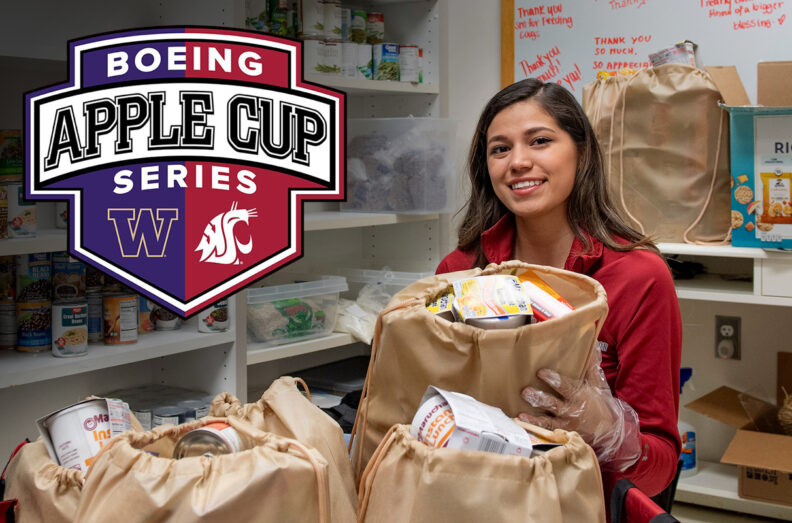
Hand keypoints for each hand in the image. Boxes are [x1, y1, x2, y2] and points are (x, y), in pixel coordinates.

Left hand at [519, 352, 641, 472]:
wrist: (608, 431)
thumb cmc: (599, 404)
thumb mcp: (597, 385)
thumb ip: (591, 367)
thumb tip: (592, 345)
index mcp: (579, 396)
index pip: (566, 387)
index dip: (554, 380)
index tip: (541, 372)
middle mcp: (571, 410)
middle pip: (553, 404)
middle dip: (540, 398)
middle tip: (526, 391)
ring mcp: (565, 422)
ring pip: (547, 419)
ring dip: (534, 416)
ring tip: (522, 413)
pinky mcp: (560, 431)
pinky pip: (546, 430)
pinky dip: (534, 425)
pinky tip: (522, 420)